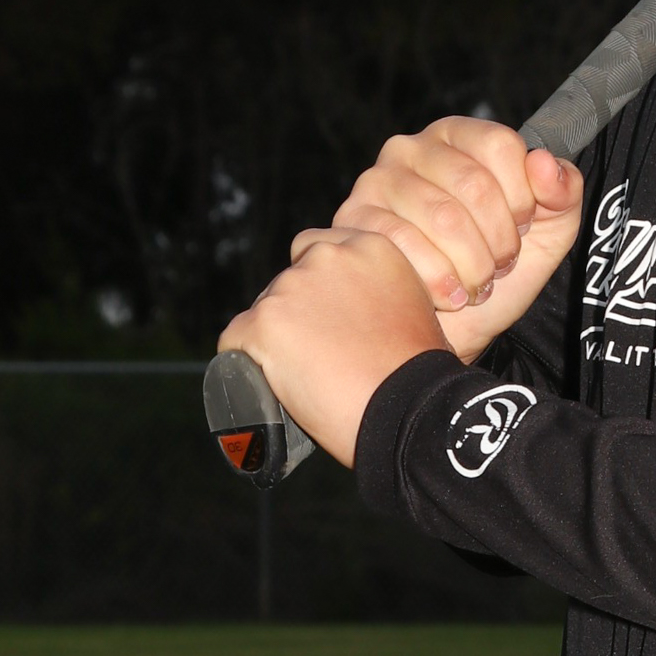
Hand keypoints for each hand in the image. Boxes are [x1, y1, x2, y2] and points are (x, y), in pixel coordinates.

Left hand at [217, 227, 445, 466]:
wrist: (407, 408)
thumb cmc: (420, 373)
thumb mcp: (418, 309)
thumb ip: (383, 292)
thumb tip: (357, 311)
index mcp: (369, 247)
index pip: (318, 249)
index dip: (318, 287)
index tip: (325, 317)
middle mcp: (327, 257)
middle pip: (288, 281)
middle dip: (296, 314)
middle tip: (319, 355)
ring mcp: (290, 288)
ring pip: (263, 313)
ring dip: (275, 340)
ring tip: (305, 377)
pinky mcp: (262, 323)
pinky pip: (235, 341)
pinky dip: (246, 363)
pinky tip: (272, 383)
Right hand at [331, 117, 584, 362]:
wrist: (450, 331)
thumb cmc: (494, 274)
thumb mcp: (547, 235)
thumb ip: (562, 194)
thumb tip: (545, 163)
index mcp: (459, 138)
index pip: (501, 145)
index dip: (523, 198)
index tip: (522, 227)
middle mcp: (412, 148)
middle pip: (473, 184)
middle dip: (499, 240)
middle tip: (500, 266)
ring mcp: (376, 182)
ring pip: (442, 217)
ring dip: (472, 265)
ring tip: (476, 284)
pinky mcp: (353, 222)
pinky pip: (404, 244)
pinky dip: (438, 280)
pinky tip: (448, 296)